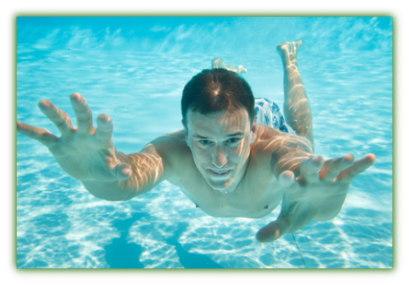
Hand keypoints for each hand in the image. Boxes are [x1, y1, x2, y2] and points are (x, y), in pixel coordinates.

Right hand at [17, 93, 131, 181]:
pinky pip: (42, 136)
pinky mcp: (57, 146)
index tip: (104, 118)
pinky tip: (15, 124)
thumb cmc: (106, 168)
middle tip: (76, 95)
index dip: (103, 124)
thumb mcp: (112, 172)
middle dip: (80, 107)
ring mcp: (70, 138)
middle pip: (82, 118)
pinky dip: (29, 131)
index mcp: (101, 139)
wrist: (93, 171)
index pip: (103, 129)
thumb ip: (119, 171)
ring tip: (42, 103)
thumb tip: (128, 173)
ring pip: (61, 121)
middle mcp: (85, 134)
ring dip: (52, 112)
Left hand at [256, 154, 375, 242]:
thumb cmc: (300, 209)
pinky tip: (370, 158)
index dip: (287, 179)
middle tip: (316, 159)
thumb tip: (258, 239)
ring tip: (347, 158)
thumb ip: (276, 228)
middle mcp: (310, 179)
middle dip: (312, 164)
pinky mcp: (343, 179)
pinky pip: (352, 171)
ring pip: (332, 167)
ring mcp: (327, 177)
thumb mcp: (289, 220)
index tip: (285, 176)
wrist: (315, 202)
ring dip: (339, 162)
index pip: (290, 182)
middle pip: (310, 169)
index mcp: (296, 187)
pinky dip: (361, 165)